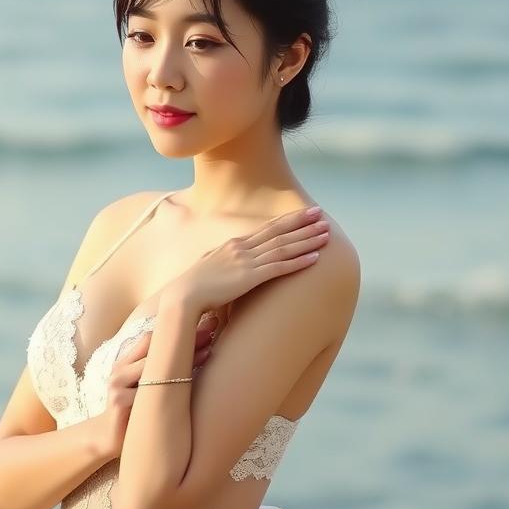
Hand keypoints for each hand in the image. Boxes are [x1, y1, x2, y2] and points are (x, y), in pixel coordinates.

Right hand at [94, 318, 215, 460]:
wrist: (107, 440)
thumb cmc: (131, 411)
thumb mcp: (141, 387)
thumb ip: (156, 369)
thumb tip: (191, 351)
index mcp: (124, 363)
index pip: (151, 339)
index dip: (178, 330)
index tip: (206, 325)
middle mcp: (119, 371)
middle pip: (154, 349)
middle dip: (185, 340)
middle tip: (212, 332)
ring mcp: (118, 387)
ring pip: (152, 367)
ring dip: (184, 360)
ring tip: (209, 352)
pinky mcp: (120, 405)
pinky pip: (148, 394)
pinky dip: (171, 389)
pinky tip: (190, 386)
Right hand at [166, 206, 329, 316]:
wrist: (182, 295)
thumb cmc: (192, 286)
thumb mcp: (209, 266)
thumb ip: (224, 261)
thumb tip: (231, 264)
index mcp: (233, 244)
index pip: (266, 228)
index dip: (287, 220)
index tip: (304, 213)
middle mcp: (242, 248)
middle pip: (278, 232)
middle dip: (302, 223)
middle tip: (322, 215)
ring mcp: (246, 262)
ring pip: (283, 247)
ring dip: (307, 240)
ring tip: (326, 234)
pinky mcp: (249, 277)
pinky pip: (279, 267)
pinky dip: (299, 261)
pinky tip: (315, 258)